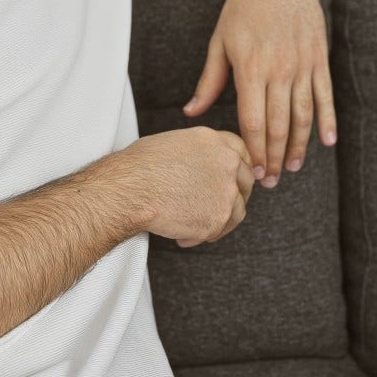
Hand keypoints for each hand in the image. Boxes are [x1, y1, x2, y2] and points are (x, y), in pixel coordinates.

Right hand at [101, 127, 255, 247]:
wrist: (130, 190)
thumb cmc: (139, 167)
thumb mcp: (174, 144)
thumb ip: (198, 153)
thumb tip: (200, 166)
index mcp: (214, 141)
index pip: (241, 152)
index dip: (237, 168)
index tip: (232, 179)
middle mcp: (227, 162)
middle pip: (246, 181)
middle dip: (233, 195)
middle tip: (213, 206)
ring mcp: (226, 191)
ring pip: (237, 209)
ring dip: (218, 219)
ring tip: (192, 224)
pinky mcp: (219, 217)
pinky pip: (218, 231)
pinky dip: (202, 236)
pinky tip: (182, 235)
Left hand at [183, 0, 334, 187]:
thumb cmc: (243, 6)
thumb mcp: (219, 41)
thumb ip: (209, 81)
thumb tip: (191, 113)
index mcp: (250, 67)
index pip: (253, 122)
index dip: (254, 151)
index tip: (253, 171)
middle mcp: (279, 69)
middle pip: (278, 125)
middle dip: (273, 157)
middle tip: (270, 181)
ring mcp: (302, 64)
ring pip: (303, 115)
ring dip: (298, 146)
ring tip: (292, 168)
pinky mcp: (319, 57)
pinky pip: (325, 96)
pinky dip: (326, 121)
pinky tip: (325, 142)